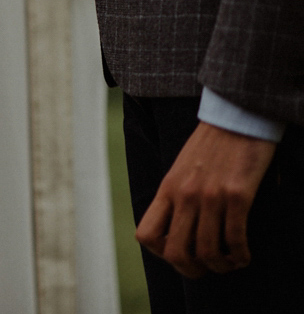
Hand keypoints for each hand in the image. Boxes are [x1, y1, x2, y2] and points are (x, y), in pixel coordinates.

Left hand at [135, 121, 276, 277]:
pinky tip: (244, 255)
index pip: (146, 235)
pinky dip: (240, 255)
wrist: (236, 119)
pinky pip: (235, 238)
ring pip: (207, 251)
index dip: (160, 253)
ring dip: (220, 266)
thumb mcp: (181, 169)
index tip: (179, 251)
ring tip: (229, 262)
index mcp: (167, 189)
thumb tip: (177, 229)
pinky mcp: (237, 195)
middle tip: (206, 268)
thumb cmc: (210, 146)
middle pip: (176, 253)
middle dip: (192, 270)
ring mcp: (210, 196)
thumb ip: (176, 196)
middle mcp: (184, 195)